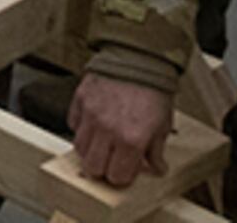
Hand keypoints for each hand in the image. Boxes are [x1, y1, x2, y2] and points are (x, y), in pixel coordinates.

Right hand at [66, 73, 174, 187]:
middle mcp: (107, 130)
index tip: (127, 171)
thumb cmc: (153, 91)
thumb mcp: (162, 126)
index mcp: (131, 140)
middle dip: (103, 169)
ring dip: (91, 151)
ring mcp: (90, 115)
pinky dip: (81, 130)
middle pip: (93, 167)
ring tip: (103, 145)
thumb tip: (155, 167)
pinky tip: (95, 126)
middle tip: (112, 162)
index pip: (117, 176)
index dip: (123, 177)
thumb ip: (155, 151)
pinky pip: (73, 125)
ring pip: (80, 148)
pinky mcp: (79, 101)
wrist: (138, 60)